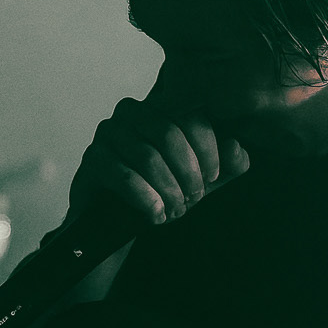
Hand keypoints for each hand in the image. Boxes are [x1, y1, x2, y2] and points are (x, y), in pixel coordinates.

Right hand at [68, 65, 249, 226]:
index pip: (191, 116)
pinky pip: (124, 176)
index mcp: (161, 107)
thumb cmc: (163, 190)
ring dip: (168, 190)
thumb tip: (236, 148)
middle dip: (188, 173)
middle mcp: (132, 112)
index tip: (212, 178)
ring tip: (175, 211)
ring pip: (148, 157)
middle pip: (169, 135)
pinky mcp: (92, 159)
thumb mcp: (204, 178)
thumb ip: (228, 163)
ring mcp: (107, 133)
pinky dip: (147, 200)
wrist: (119, 219)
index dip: (208, 150)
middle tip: (193, 199)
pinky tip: (156, 216)